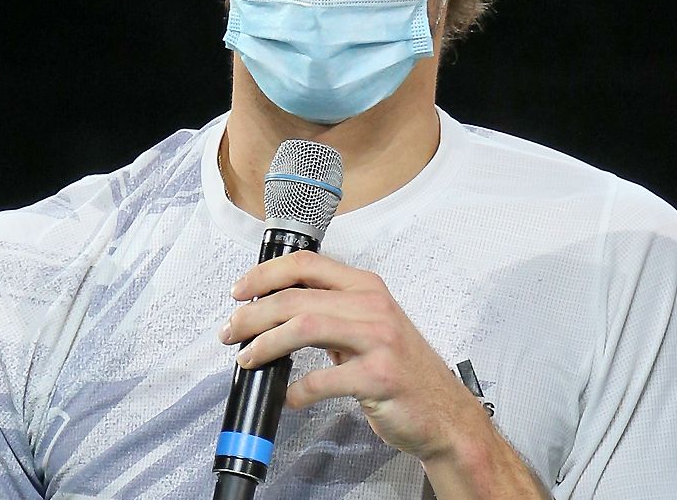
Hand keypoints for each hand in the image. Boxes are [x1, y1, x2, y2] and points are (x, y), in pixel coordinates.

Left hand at [220, 250, 484, 460]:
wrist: (445, 412)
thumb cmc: (403, 370)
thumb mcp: (369, 326)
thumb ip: (331, 312)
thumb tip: (275, 309)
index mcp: (367, 288)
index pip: (307, 264)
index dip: (265, 274)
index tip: (239, 291)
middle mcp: (373, 306)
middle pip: (296, 297)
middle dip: (252, 315)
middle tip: (231, 332)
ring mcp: (379, 340)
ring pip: (304, 327)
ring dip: (265, 344)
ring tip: (248, 359)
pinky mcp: (379, 377)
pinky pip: (324, 380)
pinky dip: (297, 391)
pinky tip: (289, 397)